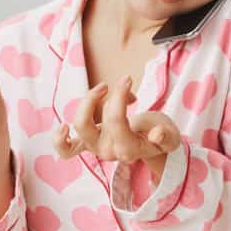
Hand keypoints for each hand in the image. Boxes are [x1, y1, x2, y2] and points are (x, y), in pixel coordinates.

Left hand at [52, 74, 180, 177]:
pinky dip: (60, 140)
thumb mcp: (171, 134)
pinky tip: (63, 127)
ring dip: (88, 102)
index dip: (118, 95)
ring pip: (78, 126)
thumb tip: (156, 135)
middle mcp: (108, 151)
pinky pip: (67, 149)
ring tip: (104, 89)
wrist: (154, 147)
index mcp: (128, 149)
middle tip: (122, 82)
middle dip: (101, 97)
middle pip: (89, 123)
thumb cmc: (162, 135)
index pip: (115, 120)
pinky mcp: (88, 143)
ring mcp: (96, 148)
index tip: (128, 80)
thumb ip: (166, 136)